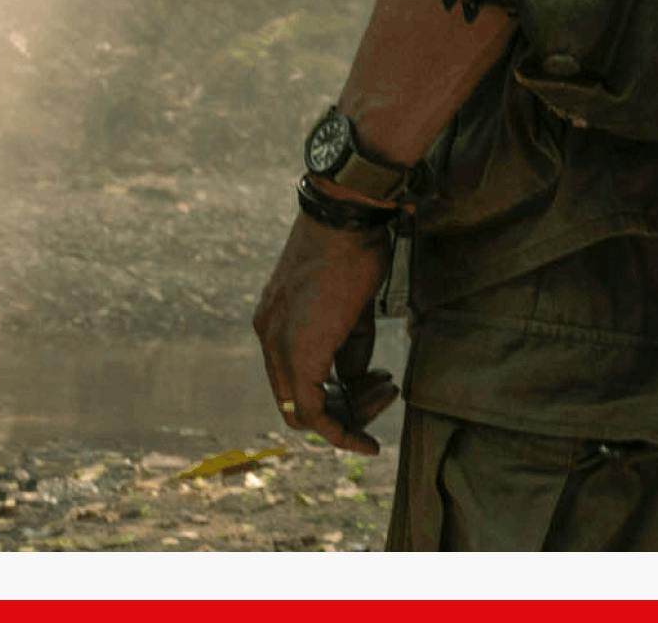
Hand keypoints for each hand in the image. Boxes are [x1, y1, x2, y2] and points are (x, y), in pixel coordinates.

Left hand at [251, 209, 399, 454]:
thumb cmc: (352, 252)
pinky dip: (341, 431)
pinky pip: (314, 413)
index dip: (331, 397)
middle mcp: (269, 338)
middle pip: (297, 403)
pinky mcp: (298, 355)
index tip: (370, 392)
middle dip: (344, 409)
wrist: (347, 221)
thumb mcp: (349, 312)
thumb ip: (346, 353)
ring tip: (388, 388)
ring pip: (305, 412)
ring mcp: (279, 347)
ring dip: (353, 414)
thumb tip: (357, 387)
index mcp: (275, 323)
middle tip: (383, 391)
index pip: (293, 379)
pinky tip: (368, 437)